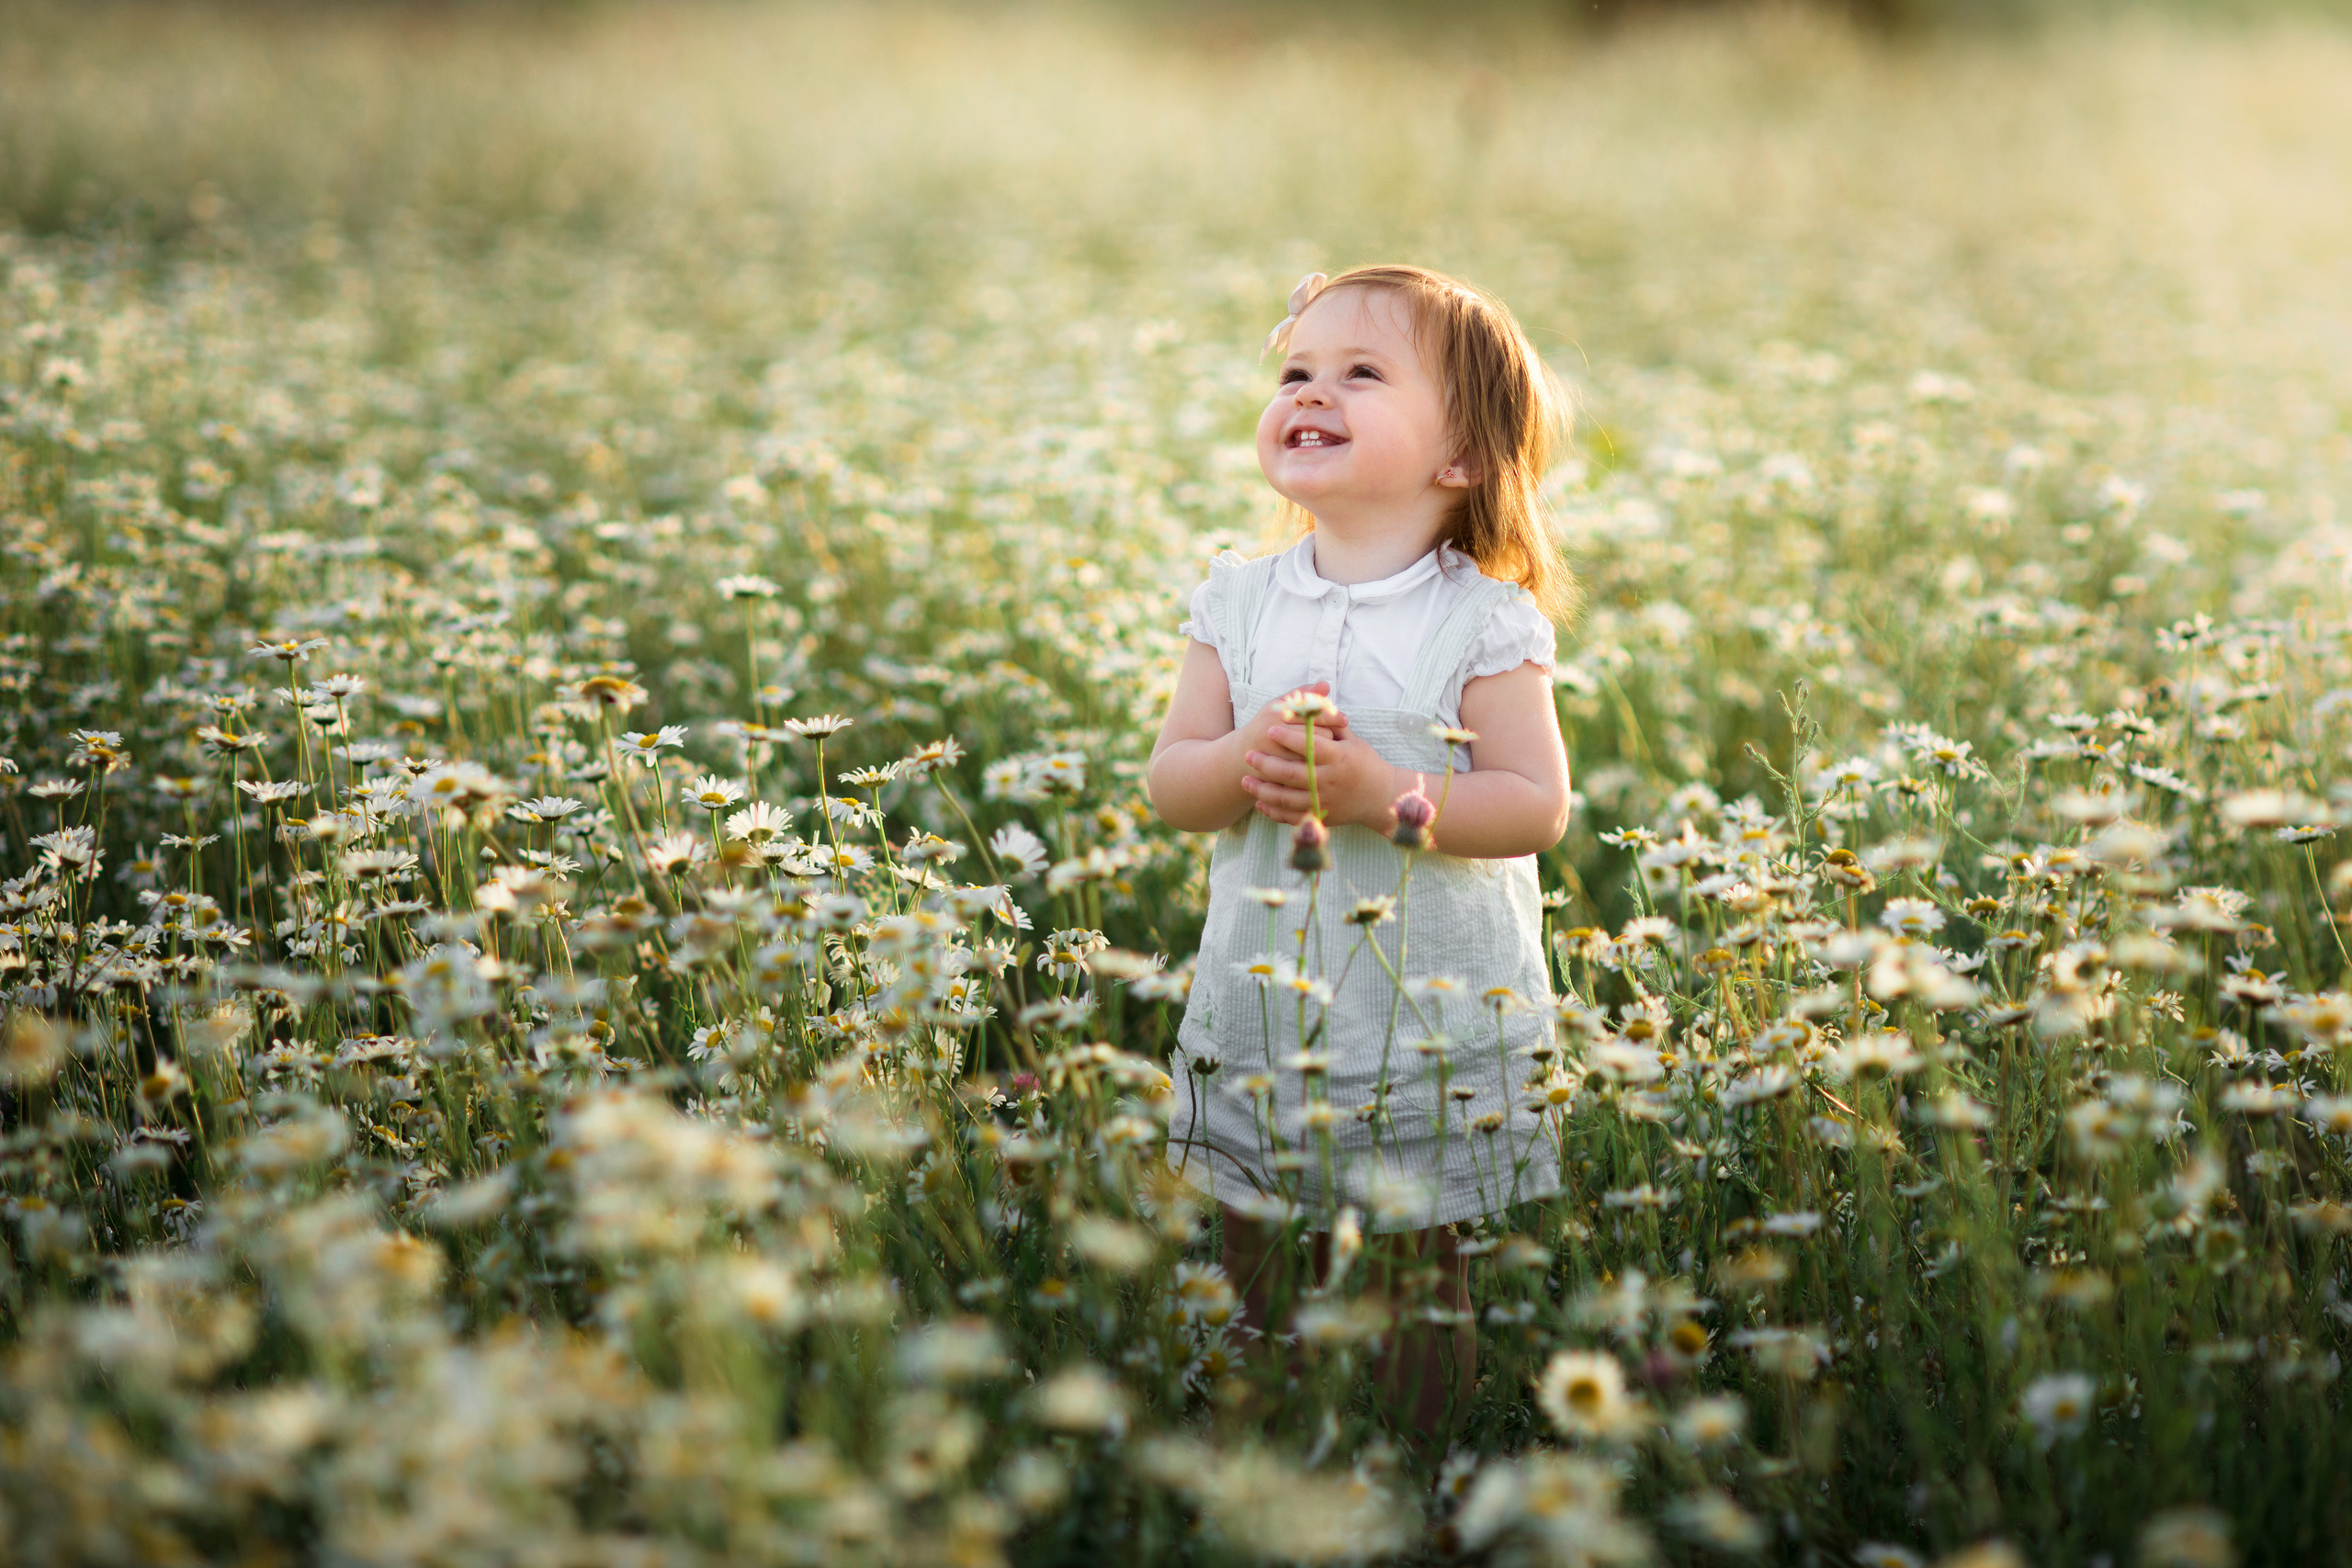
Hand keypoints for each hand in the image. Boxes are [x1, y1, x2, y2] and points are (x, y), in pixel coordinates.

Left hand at [1241, 702, 1404, 830]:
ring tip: (1245, 781)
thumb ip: (1330, 724)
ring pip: (1289, 798)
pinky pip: (1293, 816)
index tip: (1270, 730)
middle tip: (1248, 755)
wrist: (1380, 797)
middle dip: (1268, 764)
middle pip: (1294, 773)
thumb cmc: (1365, 763)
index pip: (1311, 746)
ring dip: (1264, 790)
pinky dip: (1274, 811)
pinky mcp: (1322, 817)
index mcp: (1340, 758)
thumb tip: (1310, 702)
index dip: (1289, 738)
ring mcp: (1325, 801)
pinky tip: (1260, 802)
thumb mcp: (1353, 741)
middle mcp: (1331, 781)